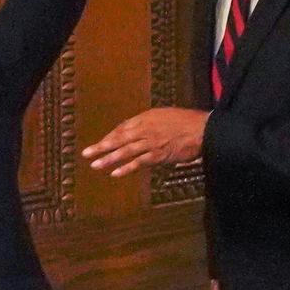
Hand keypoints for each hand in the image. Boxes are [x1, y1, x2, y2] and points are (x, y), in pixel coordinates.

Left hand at [83, 108, 207, 176]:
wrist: (203, 129)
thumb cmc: (187, 122)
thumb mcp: (165, 116)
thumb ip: (150, 123)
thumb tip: (138, 132)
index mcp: (146, 117)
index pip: (123, 127)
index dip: (111, 137)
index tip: (101, 144)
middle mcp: (145, 128)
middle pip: (119, 138)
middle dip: (101, 146)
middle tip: (86, 153)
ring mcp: (151, 142)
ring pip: (125, 151)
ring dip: (109, 158)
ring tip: (95, 165)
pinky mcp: (158, 154)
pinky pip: (139, 162)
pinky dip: (126, 168)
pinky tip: (115, 173)